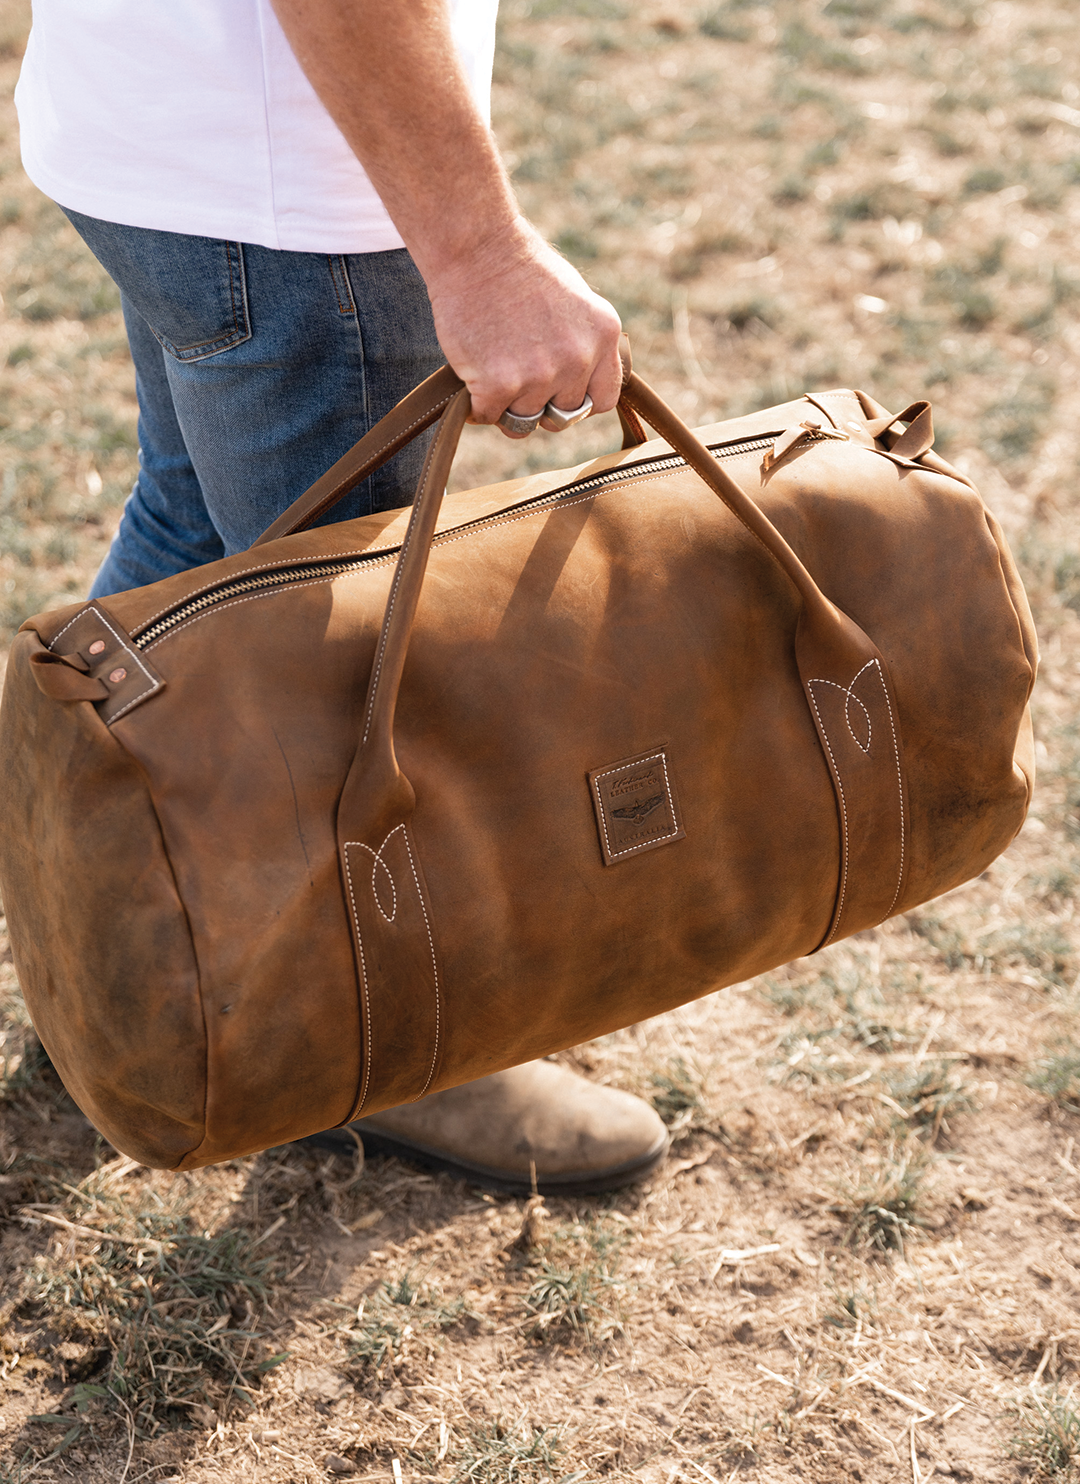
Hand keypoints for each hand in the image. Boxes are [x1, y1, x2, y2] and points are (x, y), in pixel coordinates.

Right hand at [426, 218, 623, 437]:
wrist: (476, 246)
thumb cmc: (519, 267)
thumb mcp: (575, 299)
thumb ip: (584, 342)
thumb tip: (578, 385)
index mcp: (602, 335)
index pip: (602, 401)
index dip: (577, 402)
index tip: (557, 394)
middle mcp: (577, 359)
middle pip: (560, 416)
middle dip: (539, 404)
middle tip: (516, 377)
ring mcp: (539, 375)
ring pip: (522, 421)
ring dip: (504, 405)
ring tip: (490, 370)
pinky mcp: (498, 385)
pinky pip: (487, 417)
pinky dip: (475, 405)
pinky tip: (471, 378)